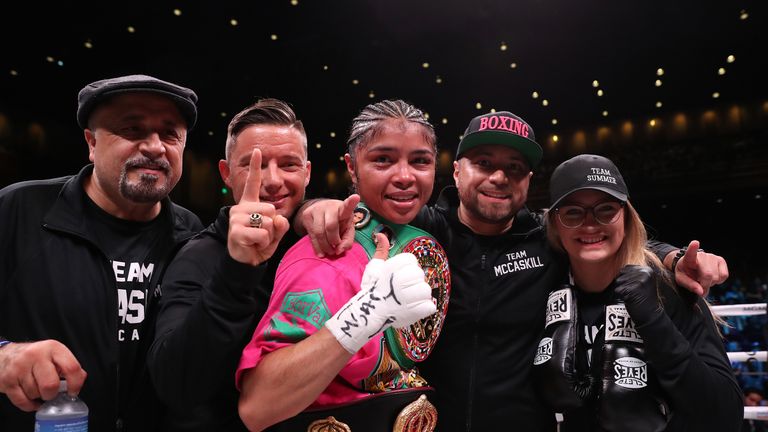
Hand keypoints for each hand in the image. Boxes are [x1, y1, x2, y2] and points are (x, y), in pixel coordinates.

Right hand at [0, 340, 86, 410]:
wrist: (6, 355)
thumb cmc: (34, 357)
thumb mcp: (54, 354)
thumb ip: (69, 366)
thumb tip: (80, 379)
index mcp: (53, 348)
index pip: (71, 368)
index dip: (75, 384)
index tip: (73, 392)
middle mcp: (36, 355)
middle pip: (51, 385)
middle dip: (52, 394)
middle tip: (51, 392)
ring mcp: (20, 367)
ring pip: (35, 394)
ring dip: (38, 396)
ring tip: (37, 388)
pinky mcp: (8, 380)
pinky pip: (22, 401)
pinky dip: (29, 404)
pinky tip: (31, 398)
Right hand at [228, 149, 289, 265]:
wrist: (247, 260)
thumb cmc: (260, 243)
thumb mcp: (275, 231)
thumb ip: (280, 222)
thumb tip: (278, 219)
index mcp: (250, 204)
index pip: (253, 182)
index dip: (256, 166)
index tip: (258, 151)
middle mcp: (241, 208)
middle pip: (271, 208)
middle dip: (273, 224)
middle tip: (262, 233)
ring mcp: (237, 218)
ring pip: (267, 222)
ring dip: (268, 235)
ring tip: (258, 239)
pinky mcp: (236, 231)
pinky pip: (262, 235)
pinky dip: (263, 243)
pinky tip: (254, 245)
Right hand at [300, 195, 359, 257]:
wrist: (320, 212)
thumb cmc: (338, 222)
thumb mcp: (347, 230)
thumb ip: (347, 241)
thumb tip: (339, 250)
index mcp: (343, 208)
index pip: (347, 205)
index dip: (351, 202)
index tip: (356, 197)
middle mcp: (329, 206)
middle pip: (331, 226)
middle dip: (333, 241)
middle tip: (336, 249)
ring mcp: (316, 209)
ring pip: (319, 232)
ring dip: (325, 246)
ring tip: (329, 251)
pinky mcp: (306, 215)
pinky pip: (311, 235)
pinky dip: (317, 247)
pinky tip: (321, 252)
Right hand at [325, 233, 436, 352]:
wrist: (369, 313)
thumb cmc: (372, 289)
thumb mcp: (374, 267)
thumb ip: (381, 250)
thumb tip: (381, 234)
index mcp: (395, 266)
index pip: (412, 261)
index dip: (406, 269)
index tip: (397, 278)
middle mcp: (404, 279)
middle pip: (420, 275)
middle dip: (412, 283)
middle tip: (401, 291)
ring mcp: (412, 295)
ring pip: (426, 290)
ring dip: (419, 296)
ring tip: (406, 300)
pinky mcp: (418, 310)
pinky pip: (430, 305)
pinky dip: (422, 309)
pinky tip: (411, 309)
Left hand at [614, 265, 659, 326]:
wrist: (651, 314)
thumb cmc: (645, 298)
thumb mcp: (644, 282)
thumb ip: (635, 273)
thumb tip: (620, 269)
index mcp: (648, 270)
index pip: (626, 268)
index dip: (626, 278)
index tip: (634, 286)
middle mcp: (644, 273)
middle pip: (621, 274)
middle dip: (623, 284)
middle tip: (634, 292)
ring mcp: (639, 281)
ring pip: (618, 281)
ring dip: (622, 290)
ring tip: (632, 295)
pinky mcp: (633, 289)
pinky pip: (618, 290)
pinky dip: (621, 296)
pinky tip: (630, 299)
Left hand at [674, 240, 728, 296]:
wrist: (692, 268)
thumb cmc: (686, 273)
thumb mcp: (681, 280)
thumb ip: (690, 286)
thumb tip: (701, 292)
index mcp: (688, 258)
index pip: (690, 253)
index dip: (693, 248)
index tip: (695, 243)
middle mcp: (702, 255)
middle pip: (708, 274)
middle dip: (705, 284)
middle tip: (699, 285)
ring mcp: (713, 257)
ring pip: (716, 276)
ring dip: (711, 283)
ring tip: (703, 279)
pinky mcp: (721, 260)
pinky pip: (724, 275)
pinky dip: (719, 280)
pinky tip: (712, 277)